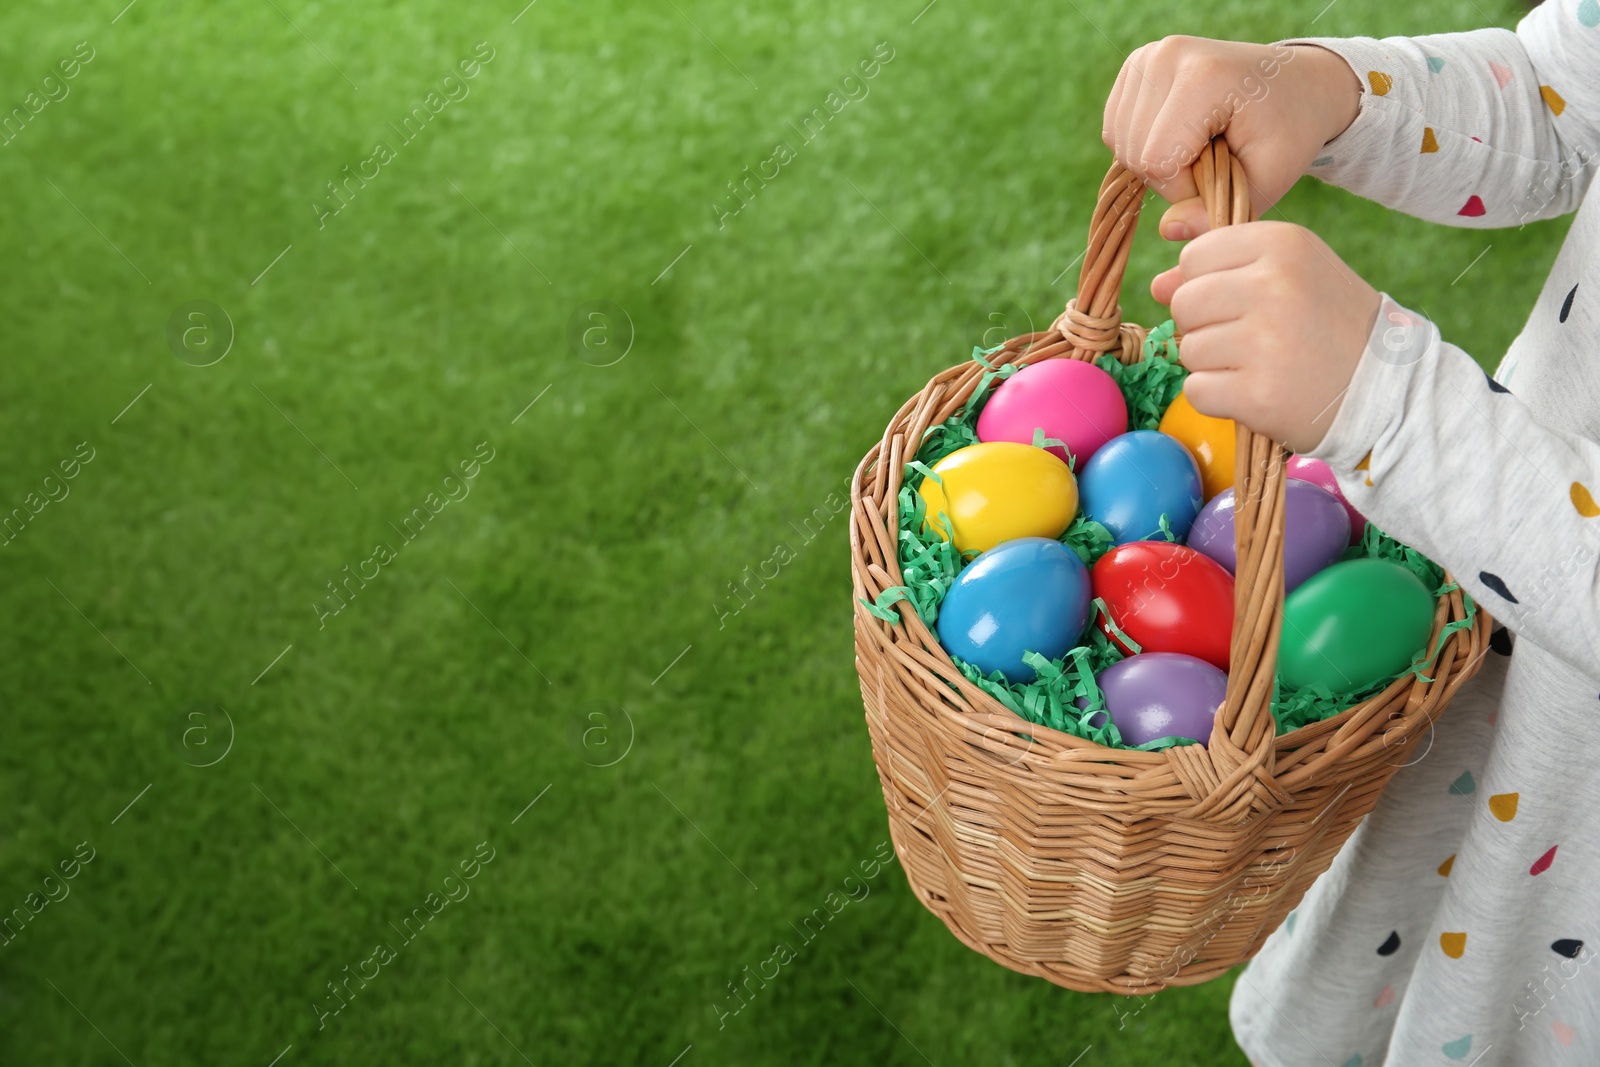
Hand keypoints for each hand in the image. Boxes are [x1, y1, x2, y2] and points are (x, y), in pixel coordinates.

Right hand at [1103, 37, 1360, 238]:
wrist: (1296, 83)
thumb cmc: (1288, 131)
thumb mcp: (1270, 178)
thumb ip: (1219, 210)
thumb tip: (1168, 231)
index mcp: (1203, 76)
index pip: (1157, 160)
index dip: (1183, 187)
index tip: (1222, 174)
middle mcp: (1166, 56)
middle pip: (1134, 152)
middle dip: (1170, 176)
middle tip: (1213, 161)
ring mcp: (1148, 56)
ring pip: (1120, 142)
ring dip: (1154, 161)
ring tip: (1198, 146)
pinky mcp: (1136, 64)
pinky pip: (1115, 127)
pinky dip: (1142, 144)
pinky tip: (1178, 135)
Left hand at [1152, 221, 1380, 452]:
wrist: (1387, 389)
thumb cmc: (1330, 326)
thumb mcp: (1290, 276)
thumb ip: (1221, 270)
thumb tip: (1157, 284)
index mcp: (1282, 244)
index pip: (1194, 257)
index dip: (1207, 284)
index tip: (1245, 302)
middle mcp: (1273, 285)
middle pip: (1184, 303)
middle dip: (1204, 326)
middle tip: (1252, 339)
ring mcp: (1264, 341)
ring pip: (1187, 349)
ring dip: (1213, 364)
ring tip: (1261, 365)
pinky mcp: (1256, 394)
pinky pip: (1197, 391)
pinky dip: (1218, 398)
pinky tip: (1256, 392)